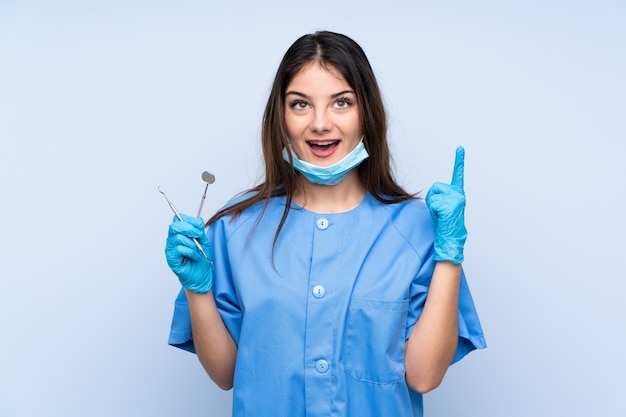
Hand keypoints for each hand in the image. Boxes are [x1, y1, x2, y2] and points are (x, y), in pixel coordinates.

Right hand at [165, 213, 212, 292]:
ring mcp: (170, 248)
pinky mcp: (170, 258)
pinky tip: (195, 257)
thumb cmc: (200, 259)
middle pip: (174, 226)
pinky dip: (191, 252)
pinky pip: (180, 249)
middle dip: (189, 229)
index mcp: (179, 233)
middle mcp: (172, 239)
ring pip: (178, 238)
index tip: (199, 227)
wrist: (200, 276)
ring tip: (197, 251)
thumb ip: (200, 230)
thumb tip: (199, 220)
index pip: (178, 219)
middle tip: (198, 235)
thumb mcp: (204, 241)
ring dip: (192, 244)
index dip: (188, 220)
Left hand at [426, 146, 466, 263]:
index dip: (459, 161)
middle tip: (440, 212)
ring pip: (433, 195)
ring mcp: (457, 200)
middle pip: (435, 187)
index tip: (460, 148)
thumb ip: (440, 198)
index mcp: (457, 194)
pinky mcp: (452, 206)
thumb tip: (434, 196)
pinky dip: (433, 212)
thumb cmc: (444, 224)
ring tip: (441, 216)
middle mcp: (459, 194)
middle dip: (433, 198)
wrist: (450, 239)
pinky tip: (441, 218)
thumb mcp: (442, 207)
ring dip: (432, 206)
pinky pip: (433, 204)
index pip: (457, 175)